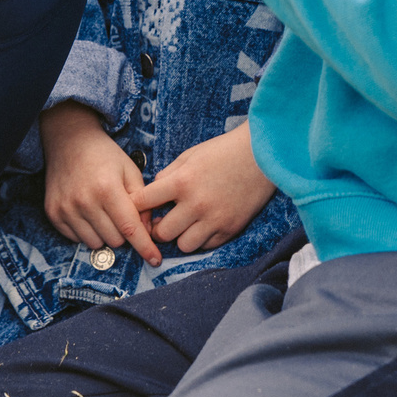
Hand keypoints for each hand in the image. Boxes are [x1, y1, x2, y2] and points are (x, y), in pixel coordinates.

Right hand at [39, 103, 159, 266]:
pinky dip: (87, 231)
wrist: (69, 141)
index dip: (145, 247)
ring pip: (95, 243)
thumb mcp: (130, 171)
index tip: (155, 260)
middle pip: (114, 240)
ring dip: (104, 234)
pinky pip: (76, 239)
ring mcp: (66, 208)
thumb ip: (142, 202)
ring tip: (103, 212)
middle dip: (124, 233)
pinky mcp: (54, 213)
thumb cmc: (105, 155)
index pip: (130, 228)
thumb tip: (146, 231)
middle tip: (121, 214)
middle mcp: (84, 201)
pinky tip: (88, 212)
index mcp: (107, 188)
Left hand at [132, 124, 276, 256]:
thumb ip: (168, 175)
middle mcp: (195, 204)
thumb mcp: (190, 155)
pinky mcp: (229, 229)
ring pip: (183, 245)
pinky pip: (206, 246)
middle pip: (162, 232)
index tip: (136, 209)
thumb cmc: (223, 151)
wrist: (261, 156)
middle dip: (157, 228)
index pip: (144, 202)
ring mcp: (214, 220)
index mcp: (182, 181)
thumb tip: (153, 192)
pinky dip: (200, 239)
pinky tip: (202, 225)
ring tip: (183, 225)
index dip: (136, 207)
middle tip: (161, 221)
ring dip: (180, 236)